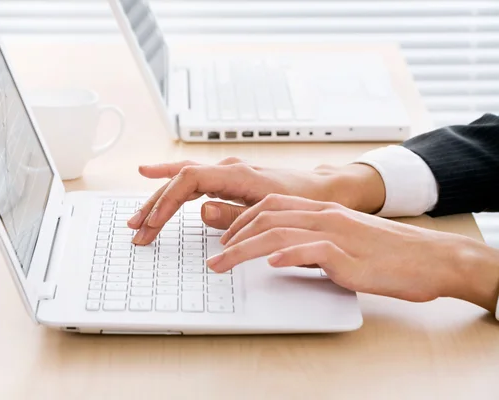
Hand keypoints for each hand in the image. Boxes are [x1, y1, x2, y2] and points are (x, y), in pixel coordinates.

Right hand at [128, 158, 385, 244]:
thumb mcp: (274, 212)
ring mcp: (227, 172)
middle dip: (155, 205)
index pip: (190, 180)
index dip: (166, 201)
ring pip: (182, 179)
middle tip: (136, 230)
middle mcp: (228, 168)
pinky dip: (171, 183)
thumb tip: (202, 210)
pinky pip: (192, 178)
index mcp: (238, 174)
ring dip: (159, 199)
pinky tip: (154, 178)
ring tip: (138, 219)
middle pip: (180, 180)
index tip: (152, 223)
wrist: (323, 189)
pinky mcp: (228, 178)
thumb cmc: (303, 200)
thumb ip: (236, 214)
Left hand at [209, 194, 498, 312]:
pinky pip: (313, 249)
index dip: (240, 220)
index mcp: (320, 210)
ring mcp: (336, 232)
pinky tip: (271, 263)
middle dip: (232, 234)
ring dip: (244, 249)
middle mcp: (323, 215)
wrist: (429, 258)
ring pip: (279, 231)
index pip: (269, 206)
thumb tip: (279, 252)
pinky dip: (288, 254)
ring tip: (222, 265)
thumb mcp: (340, 241)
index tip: (223, 239)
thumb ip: (310, 242)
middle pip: (266, 216)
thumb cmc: (385, 253)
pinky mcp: (348, 253)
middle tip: (214, 257)